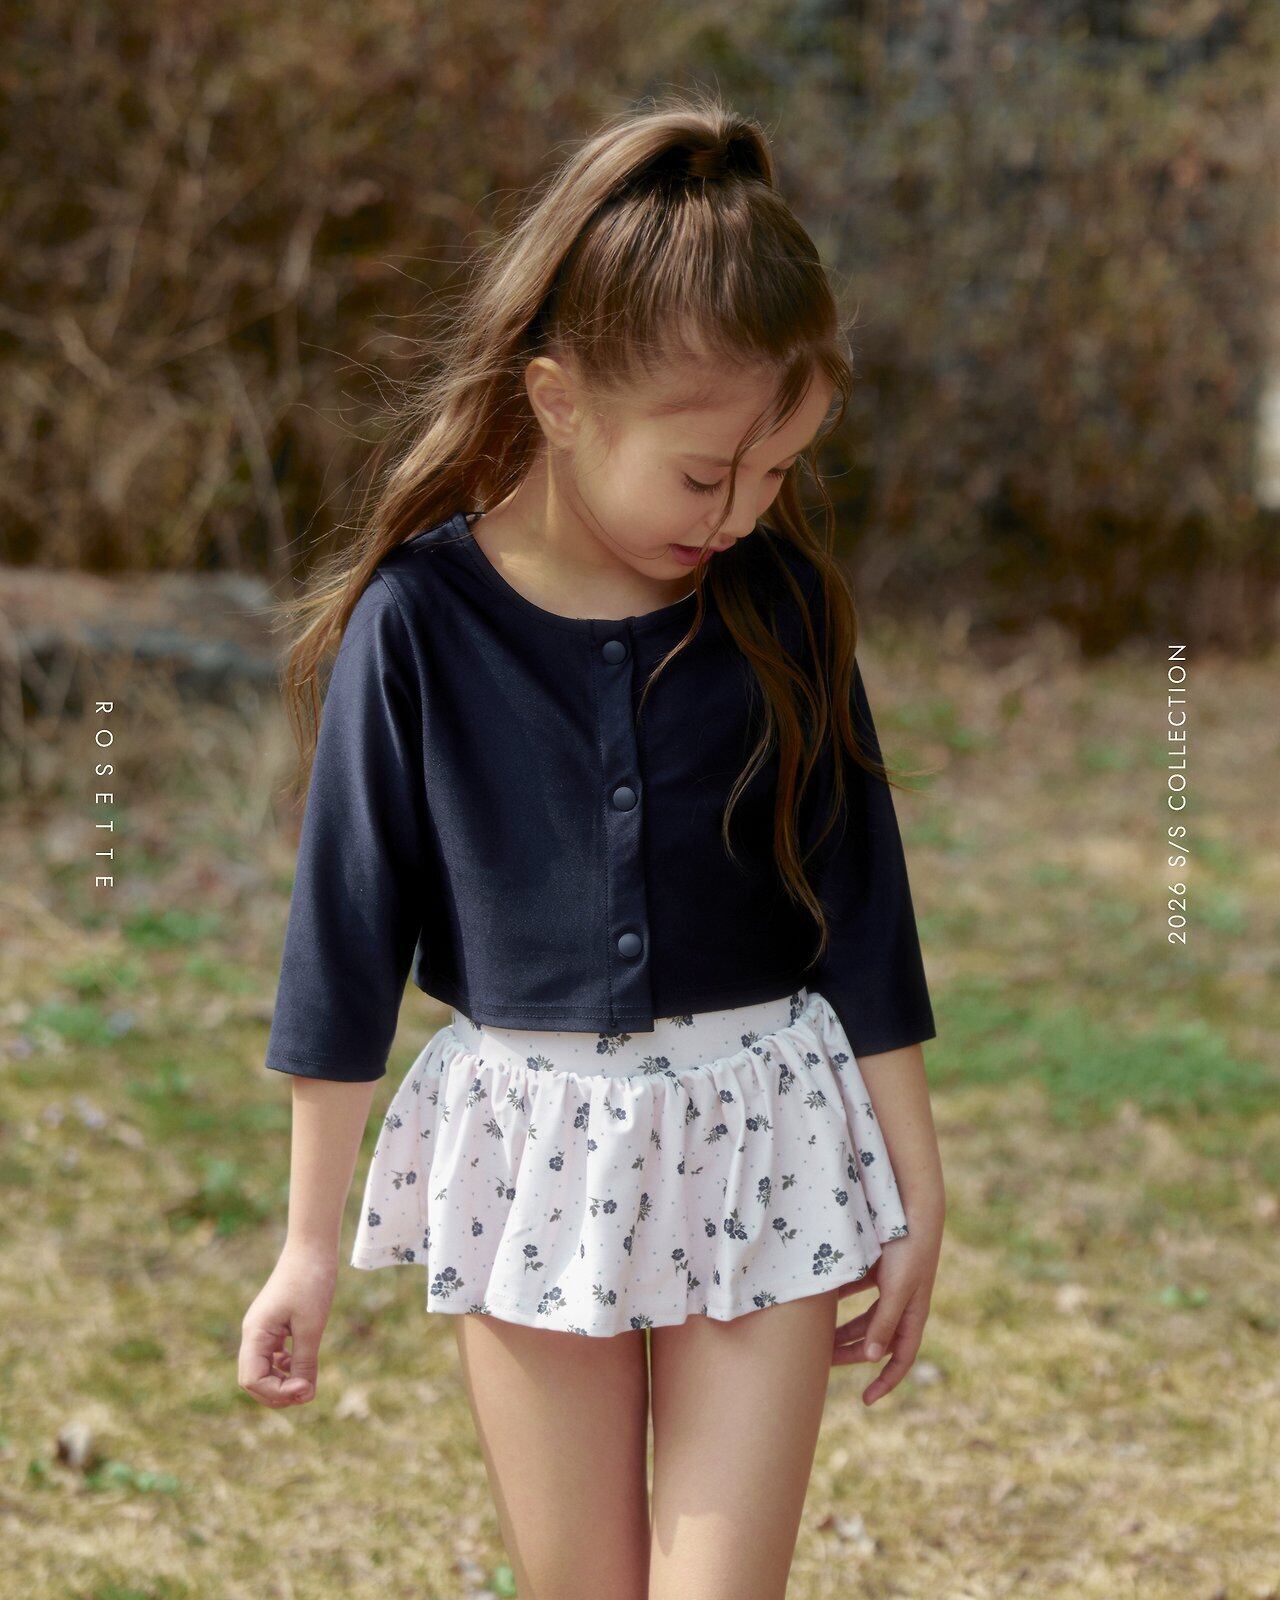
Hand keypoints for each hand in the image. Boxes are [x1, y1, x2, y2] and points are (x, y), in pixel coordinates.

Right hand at [238, 1242, 337, 1408]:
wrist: (312, 1248)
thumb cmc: (310, 1282)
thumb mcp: (311, 1327)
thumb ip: (305, 1362)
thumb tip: (305, 1395)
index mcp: (255, 1334)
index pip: (252, 1381)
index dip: (277, 1393)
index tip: (306, 1387)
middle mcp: (253, 1334)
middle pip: (253, 1380)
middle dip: (278, 1393)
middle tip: (307, 1391)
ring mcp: (262, 1329)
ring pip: (263, 1370)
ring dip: (282, 1382)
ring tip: (306, 1382)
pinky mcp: (274, 1324)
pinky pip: (272, 1356)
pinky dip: (286, 1367)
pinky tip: (302, 1363)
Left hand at [832, 1220, 940, 1406]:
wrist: (911, 1208)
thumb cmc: (908, 1251)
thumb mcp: (897, 1290)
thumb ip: (885, 1322)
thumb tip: (873, 1358)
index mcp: (913, 1314)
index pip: (901, 1358)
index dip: (886, 1382)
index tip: (866, 1401)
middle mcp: (902, 1303)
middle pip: (874, 1339)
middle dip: (850, 1352)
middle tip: (821, 1362)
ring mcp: (889, 1285)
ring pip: (862, 1317)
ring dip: (841, 1328)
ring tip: (815, 1337)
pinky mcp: (877, 1267)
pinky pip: (854, 1290)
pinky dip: (838, 1296)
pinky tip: (818, 1299)